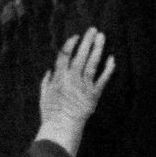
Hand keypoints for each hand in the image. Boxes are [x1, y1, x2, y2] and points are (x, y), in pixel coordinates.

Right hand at [36, 28, 116, 155]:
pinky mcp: (94, 94)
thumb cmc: (51, 113)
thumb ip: (46, 81)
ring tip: (102, 37)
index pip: (65, 55)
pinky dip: (108, 68)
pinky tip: (112, 58)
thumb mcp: (43, 96)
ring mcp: (84, 85)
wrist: (63, 127)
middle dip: (87, 41)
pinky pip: (103, 79)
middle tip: (93, 29)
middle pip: (81, 55)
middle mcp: (72, 78)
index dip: (70, 44)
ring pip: (93, 63)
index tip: (76, 36)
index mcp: (59, 77)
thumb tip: (50, 70)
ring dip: (98, 49)